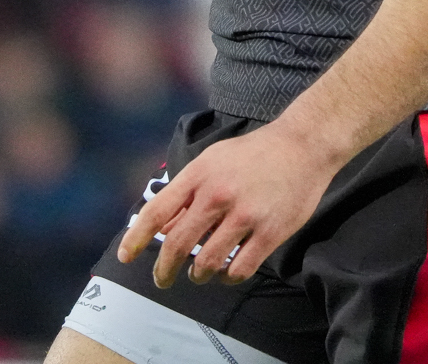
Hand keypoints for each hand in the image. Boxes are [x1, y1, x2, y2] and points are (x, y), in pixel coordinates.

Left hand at [116, 122, 342, 288]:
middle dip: (164, 270)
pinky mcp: (270, 233)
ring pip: (207, 262)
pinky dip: (227, 278)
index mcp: (199, 175)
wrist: (302, 146)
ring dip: (197, 274)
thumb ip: (186, 193)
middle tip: (162, 280)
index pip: (157, 211)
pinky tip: (227, 272)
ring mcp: (245, 215)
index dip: (136, 237)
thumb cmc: (252, 154)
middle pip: (177, 244)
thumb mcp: (212, 162)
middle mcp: (217, 195)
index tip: (124, 257)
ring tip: (198, 273)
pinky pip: (239, 269)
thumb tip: (163, 226)